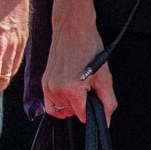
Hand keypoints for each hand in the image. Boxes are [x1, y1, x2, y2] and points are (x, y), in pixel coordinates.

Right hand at [40, 0, 116, 123]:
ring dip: (70, 105)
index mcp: (71, 89)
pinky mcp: (43, 82)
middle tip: (88, 88)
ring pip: (60, 111)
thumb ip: (107, 101)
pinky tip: (69, 88)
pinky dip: (60, 102)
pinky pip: (50, 104)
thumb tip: (106, 122)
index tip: (95, 96)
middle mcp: (56, 90)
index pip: (82, 116)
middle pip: (71, 114)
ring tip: (78, 86)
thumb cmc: (90, 48)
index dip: (92, 110)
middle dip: (81, 106)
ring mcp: (47, 86)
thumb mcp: (104, 76)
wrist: (73, 27)